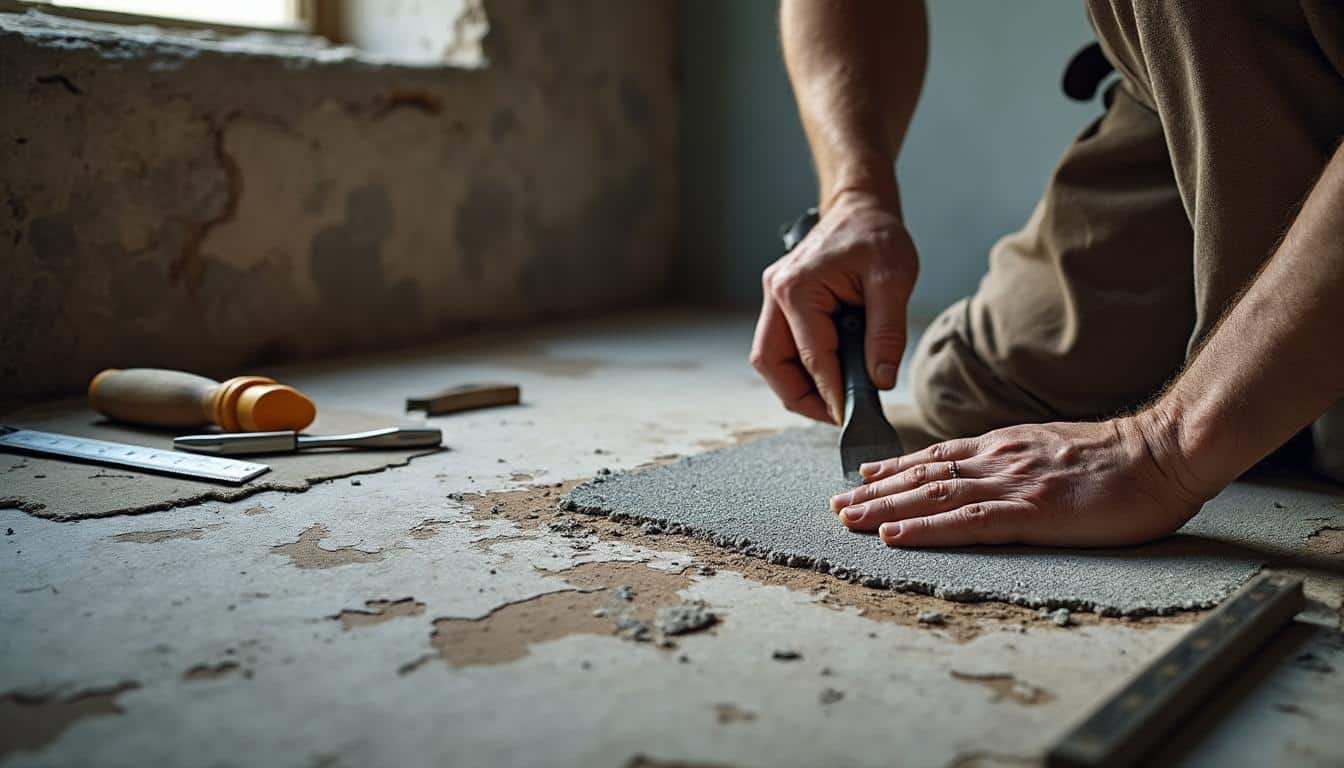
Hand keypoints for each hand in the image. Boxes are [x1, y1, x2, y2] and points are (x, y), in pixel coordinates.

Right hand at [750, 191, 918, 423]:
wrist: (861, 208)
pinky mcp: (782, 305)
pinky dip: (800, 369)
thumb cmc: (876, 236)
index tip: (850, 417)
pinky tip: (829, 377)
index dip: (831, 393)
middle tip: (835, 415)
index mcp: (797, 288)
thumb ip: (887, 333)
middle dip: (800, 397)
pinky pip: (781, 347)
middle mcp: (776, 295)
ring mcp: (774, 300)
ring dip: (796, 386)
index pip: (811, 357)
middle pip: (771, 364)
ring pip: (771, 359)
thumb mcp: (894, 280)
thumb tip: (879, 380)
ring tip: (834, 401)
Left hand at [828, 415, 1212, 546]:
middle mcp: (999, 459)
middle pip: (922, 476)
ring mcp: (1013, 484)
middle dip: (874, 492)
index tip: (862, 477)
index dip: (895, 468)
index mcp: (1007, 445)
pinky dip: (924, 529)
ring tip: (847, 520)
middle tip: (836, 506)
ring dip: (883, 509)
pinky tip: (894, 537)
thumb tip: (996, 472)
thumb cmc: (1124, 458)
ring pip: (932, 497)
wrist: (1167, 452)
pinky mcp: (1032, 512)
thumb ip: (1022, 458)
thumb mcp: (1059, 447)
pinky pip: (965, 522)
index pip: (937, 457)